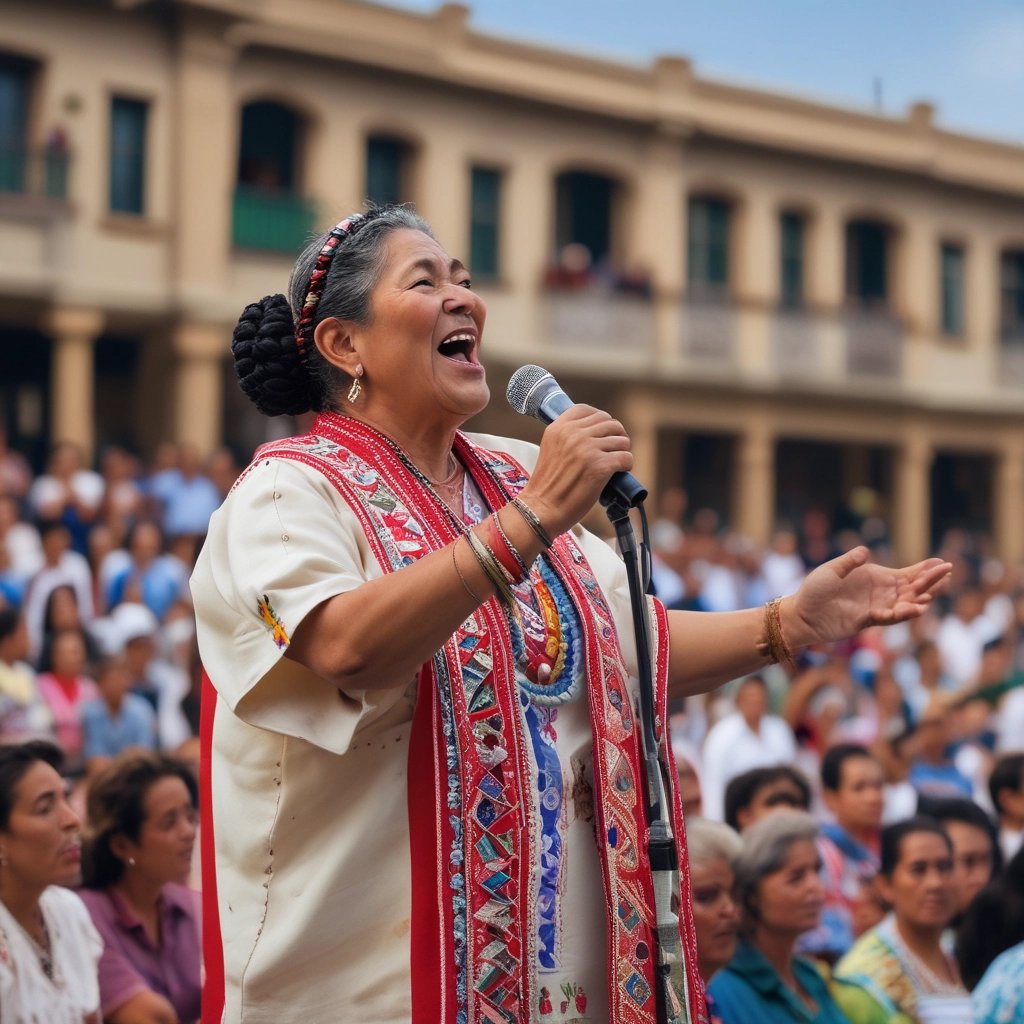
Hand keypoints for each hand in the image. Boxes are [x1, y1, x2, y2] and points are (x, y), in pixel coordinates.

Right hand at [517, 405, 632, 536]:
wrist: (541, 510)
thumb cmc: (547, 486)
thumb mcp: (550, 450)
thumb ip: (567, 437)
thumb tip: (595, 433)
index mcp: (558, 428)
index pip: (587, 410)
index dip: (600, 420)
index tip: (603, 432)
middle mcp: (573, 434)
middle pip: (609, 422)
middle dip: (616, 435)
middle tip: (614, 450)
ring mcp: (587, 449)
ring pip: (621, 439)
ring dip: (622, 451)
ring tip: (616, 463)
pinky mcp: (600, 466)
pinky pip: (626, 457)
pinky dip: (626, 465)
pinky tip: (619, 472)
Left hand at [783, 546, 950, 648]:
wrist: (802, 615)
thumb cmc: (813, 590)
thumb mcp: (831, 571)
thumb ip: (849, 562)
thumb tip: (865, 551)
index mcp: (876, 577)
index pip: (907, 573)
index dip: (925, 569)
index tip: (943, 563)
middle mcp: (881, 592)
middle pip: (912, 588)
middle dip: (930, 582)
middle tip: (947, 574)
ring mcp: (877, 607)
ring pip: (906, 603)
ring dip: (920, 599)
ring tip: (932, 594)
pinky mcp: (868, 620)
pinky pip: (889, 617)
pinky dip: (901, 613)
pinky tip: (914, 609)